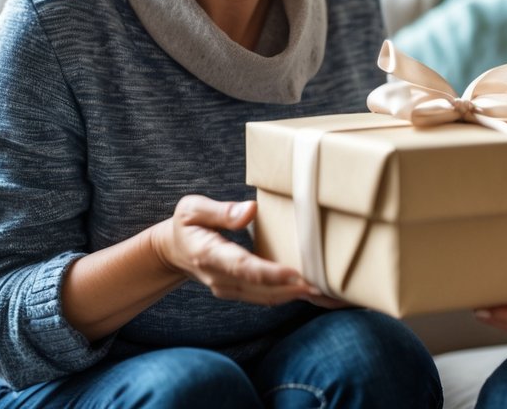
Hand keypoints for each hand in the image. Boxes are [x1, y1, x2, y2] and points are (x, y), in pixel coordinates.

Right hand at [152, 194, 320, 305]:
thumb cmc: (187, 225)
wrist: (174, 253)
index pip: (242, 267)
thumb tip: (250, 210)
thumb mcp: (192, 209)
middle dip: (295, 288)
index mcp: (208, 255)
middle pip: (262, 288)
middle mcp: (221, 278)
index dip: (269, 273)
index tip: (296, 273)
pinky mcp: (241, 292)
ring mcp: (231, 289)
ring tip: (331, 292)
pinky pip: (269, 297)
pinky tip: (318, 294)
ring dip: (299, 296)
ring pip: (269, 297)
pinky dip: (294, 296)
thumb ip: (220, 211)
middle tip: (328, 284)